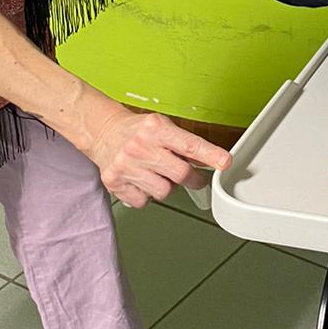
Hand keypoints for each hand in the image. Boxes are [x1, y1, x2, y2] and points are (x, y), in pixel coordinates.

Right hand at [84, 104, 232, 208]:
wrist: (103, 132)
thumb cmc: (137, 130)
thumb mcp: (163, 127)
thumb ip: (185, 144)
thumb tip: (213, 160)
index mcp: (156, 128)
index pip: (189, 144)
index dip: (210, 155)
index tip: (224, 162)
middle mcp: (140, 146)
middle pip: (180, 174)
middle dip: (193, 179)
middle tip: (194, 178)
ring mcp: (125, 165)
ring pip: (164, 192)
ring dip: (166, 186)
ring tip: (158, 173)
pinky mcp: (115, 182)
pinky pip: (144, 201)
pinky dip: (147, 195)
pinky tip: (142, 180)